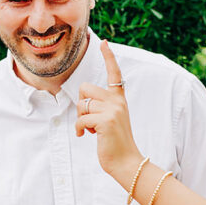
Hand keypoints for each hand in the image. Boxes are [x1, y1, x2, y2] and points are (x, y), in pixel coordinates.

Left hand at [75, 41, 144, 180]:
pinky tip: (85, 135)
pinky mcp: (106, 121)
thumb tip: (84, 101)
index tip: (104, 42)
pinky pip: (81, 118)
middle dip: (81, 104)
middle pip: (85, 89)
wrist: (126, 162)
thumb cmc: (115, 143)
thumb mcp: (111, 119)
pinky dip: (79, 128)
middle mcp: (117, 101)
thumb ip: (102, 106)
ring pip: (82, 104)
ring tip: (91, 130)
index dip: (108, 57)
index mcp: (120, 99)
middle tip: (88, 119)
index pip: (115, 73)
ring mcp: (113, 110)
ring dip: (81, 118)